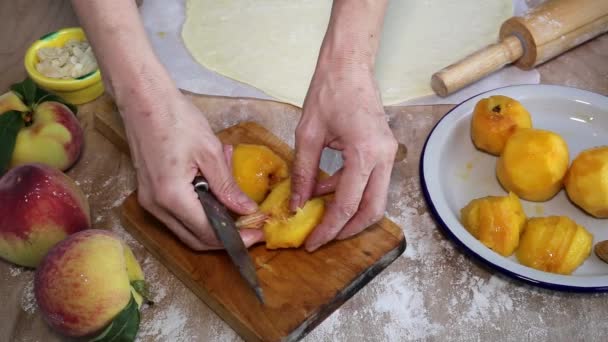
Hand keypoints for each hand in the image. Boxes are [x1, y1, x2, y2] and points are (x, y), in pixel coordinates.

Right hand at [119, 86, 263, 249]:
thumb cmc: (176, 119)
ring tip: (238, 205)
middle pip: (195, 238)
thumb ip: (227, 186)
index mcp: (172, 196)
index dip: (236, 238)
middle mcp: (156, 206)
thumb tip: (247, 211)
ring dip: (214, 223)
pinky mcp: (150, 193)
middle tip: (252, 228)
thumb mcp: (210, 152)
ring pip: (187, 229)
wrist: (144, 99)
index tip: (258, 234)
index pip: (207, 233)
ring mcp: (150, 201)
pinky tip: (217, 190)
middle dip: (226, 238)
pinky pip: (179, 214)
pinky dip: (201, 210)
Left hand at [291, 61, 397, 251]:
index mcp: (365, 154)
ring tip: (320, 217)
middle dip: (347, 229)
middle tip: (322, 238)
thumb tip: (296, 204)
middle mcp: (384, 157)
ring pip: (375, 199)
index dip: (329, 228)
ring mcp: (388, 154)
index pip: (348, 205)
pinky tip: (324, 191)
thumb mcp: (307, 134)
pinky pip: (370, 182)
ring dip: (349, 212)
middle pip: (372, 210)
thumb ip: (303, 172)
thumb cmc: (328, 91)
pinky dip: (350, 192)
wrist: (349, 65)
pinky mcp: (384, 150)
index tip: (312, 242)